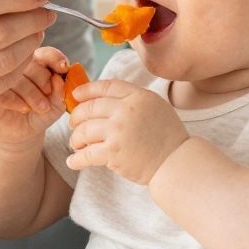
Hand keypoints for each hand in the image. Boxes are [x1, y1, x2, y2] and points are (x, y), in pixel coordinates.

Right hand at [0, 46, 69, 153]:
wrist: (18, 132)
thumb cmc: (38, 113)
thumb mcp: (56, 105)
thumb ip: (60, 92)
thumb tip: (59, 78)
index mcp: (34, 61)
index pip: (44, 52)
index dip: (54, 58)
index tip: (63, 69)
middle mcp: (15, 64)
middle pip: (30, 61)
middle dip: (44, 81)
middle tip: (48, 100)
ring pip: (15, 75)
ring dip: (31, 93)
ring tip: (41, 107)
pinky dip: (14, 100)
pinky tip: (23, 108)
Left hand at [65, 79, 188, 184]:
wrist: (176, 161)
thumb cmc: (167, 136)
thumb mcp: (155, 106)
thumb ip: (133, 99)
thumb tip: (105, 98)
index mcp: (138, 97)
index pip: (106, 87)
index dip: (87, 90)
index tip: (76, 95)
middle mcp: (126, 110)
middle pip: (90, 108)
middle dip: (76, 116)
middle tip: (73, 124)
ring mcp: (118, 131)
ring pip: (84, 130)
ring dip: (76, 138)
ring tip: (76, 144)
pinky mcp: (113, 152)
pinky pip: (86, 154)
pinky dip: (77, 159)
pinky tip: (72, 161)